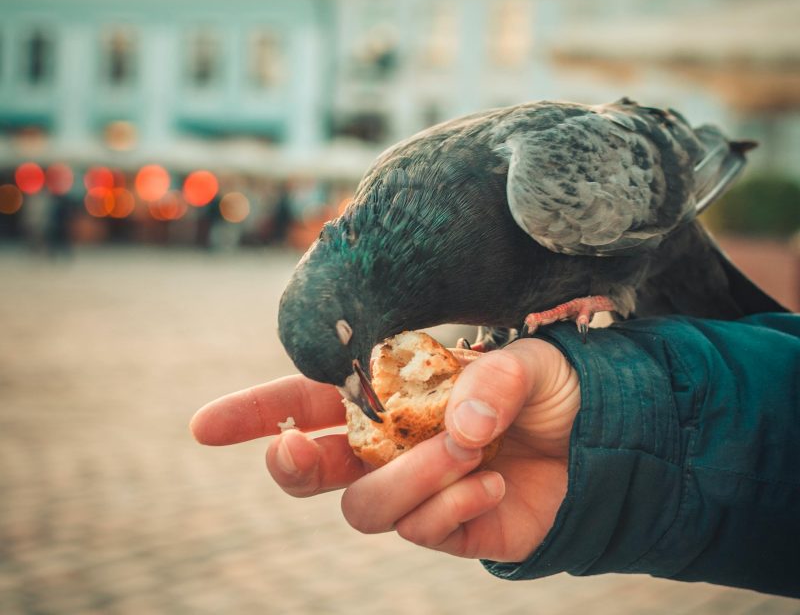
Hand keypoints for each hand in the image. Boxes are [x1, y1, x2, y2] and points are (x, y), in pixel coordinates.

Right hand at [190, 338, 579, 561]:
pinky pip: (422, 532)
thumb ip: (492, 381)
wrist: (602, 436)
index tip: (204, 426)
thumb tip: (459, 431)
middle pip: (311, 470)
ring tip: (468, 453)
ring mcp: (415, 490)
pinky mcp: (448, 529)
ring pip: (365, 507)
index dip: (255, 413)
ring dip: (409, 478)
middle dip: (290, 465)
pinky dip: (452, 508)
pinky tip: (492, 484)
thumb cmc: (551, 387)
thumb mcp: (528, 363)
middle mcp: (389, 445)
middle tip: (296, 453)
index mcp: (389, 393)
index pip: (309, 400)